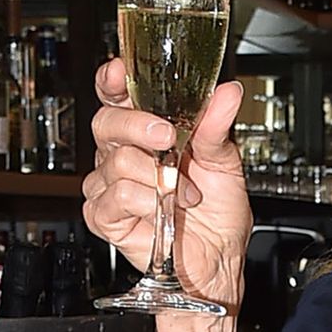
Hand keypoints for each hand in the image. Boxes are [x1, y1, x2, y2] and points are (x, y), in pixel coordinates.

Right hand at [82, 58, 251, 309]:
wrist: (218, 260)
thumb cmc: (218, 212)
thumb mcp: (225, 162)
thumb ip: (217, 126)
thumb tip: (227, 92)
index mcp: (147, 133)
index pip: (117, 97)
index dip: (112, 80)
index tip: (120, 71)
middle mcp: (123, 153)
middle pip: (107, 122)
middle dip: (138, 125)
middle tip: (167, 136)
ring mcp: (110, 184)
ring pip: (115, 161)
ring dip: (159, 178)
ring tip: (185, 193)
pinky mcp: (104, 216)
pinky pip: (115, 196)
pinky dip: (145, 202)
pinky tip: (162, 210)